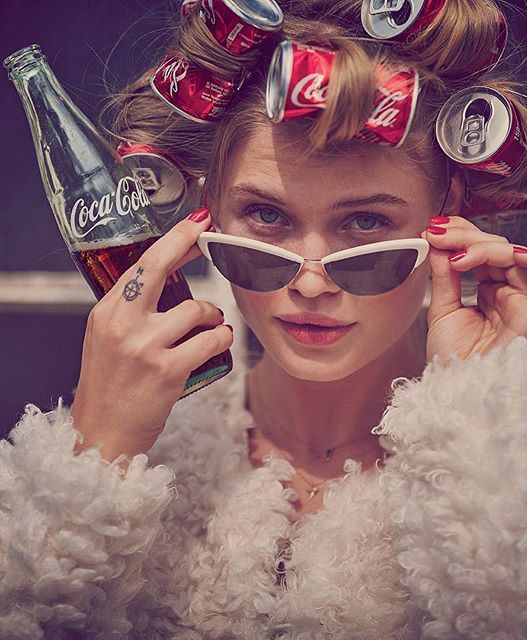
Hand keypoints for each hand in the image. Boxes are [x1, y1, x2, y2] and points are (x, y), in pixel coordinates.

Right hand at [71, 209, 232, 464]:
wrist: (105, 432)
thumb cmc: (111, 384)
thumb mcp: (108, 339)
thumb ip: (131, 311)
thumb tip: (167, 279)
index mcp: (106, 312)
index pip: (142, 265)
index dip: (172, 240)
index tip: (194, 224)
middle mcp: (122, 324)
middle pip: (158, 268)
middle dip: (186, 243)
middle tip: (207, 232)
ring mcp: (145, 347)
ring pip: (197, 310)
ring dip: (214, 316)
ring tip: (213, 325)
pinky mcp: (168, 371)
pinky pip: (211, 341)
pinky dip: (222, 338)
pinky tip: (220, 341)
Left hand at [421, 215, 526, 365]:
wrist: (455, 392)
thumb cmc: (451, 360)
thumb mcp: (441, 309)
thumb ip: (443, 275)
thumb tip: (438, 242)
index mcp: (488, 292)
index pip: (482, 251)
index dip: (461, 235)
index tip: (433, 229)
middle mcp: (508, 294)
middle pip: (498, 249)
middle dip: (466, 236)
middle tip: (438, 234)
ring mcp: (522, 303)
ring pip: (517, 257)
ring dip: (485, 246)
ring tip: (456, 254)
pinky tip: (509, 255)